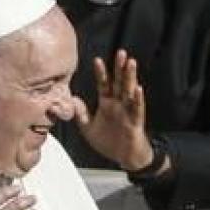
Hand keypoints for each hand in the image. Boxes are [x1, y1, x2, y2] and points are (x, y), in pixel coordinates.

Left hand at [81, 51, 153, 171]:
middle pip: (119, 82)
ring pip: (130, 91)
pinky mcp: (135, 122)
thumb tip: (71, 100)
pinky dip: (138, 99)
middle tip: (120, 52)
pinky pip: (137, 109)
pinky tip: (138, 89)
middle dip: (119, 68)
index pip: (104, 84)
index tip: (97, 60)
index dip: (101, 73)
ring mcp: (128, 111)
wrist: (124, 157)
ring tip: (131, 62)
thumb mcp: (88, 129)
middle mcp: (119, 104)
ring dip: (131, 77)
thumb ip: (81, 114)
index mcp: (108, 103)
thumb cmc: (109, 142)